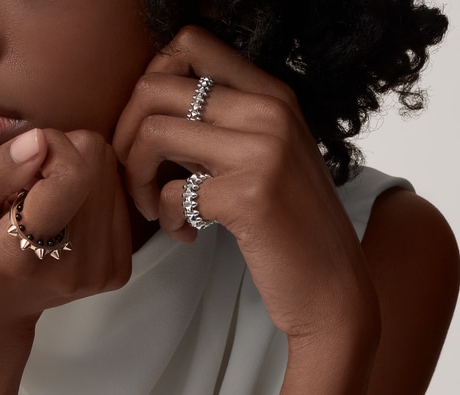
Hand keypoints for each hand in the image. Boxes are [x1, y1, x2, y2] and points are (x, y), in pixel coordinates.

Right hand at [0, 128, 131, 328]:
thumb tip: (39, 140)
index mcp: (29, 252)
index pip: (73, 173)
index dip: (50, 147)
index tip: (24, 164)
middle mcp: (75, 265)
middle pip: (98, 165)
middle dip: (64, 159)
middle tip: (32, 187)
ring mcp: (102, 270)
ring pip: (112, 176)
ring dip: (79, 177)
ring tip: (47, 204)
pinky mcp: (119, 269)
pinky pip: (120, 200)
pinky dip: (92, 197)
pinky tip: (66, 218)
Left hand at [114, 26, 378, 341]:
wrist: (332, 286)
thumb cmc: (292, 229)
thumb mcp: (265, 160)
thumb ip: (219, 131)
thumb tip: (153, 116)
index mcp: (272, 95)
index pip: (190, 43)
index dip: (149, 84)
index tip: (147, 131)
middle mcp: (268, 111)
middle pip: (155, 86)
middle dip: (126, 134)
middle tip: (135, 176)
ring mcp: (260, 151)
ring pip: (153, 133)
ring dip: (136, 177)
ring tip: (153, 209)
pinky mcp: (247, 196)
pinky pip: (169, 192)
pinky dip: (164, 219)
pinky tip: (186, 236)